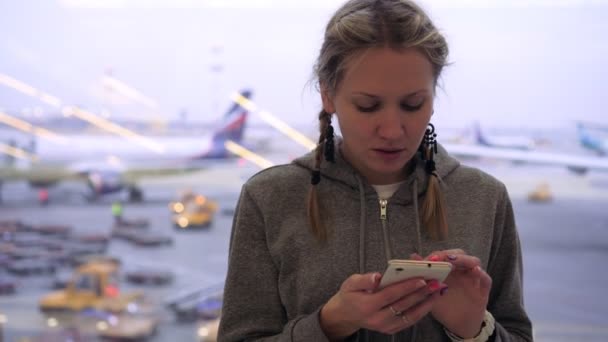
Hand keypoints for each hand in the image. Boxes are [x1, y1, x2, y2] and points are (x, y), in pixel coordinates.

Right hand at [320, 272, 442, 338]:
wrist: (345, 315)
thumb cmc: (350, 295)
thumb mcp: (350, 283)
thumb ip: (364, 280)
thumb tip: (377, 277)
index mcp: (367, 305)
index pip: (391, 295)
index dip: (406, 287)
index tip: (421, 278)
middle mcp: (378, 319)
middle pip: (404, 304)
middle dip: (421, 293)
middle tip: (436, 282)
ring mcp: (385, 326)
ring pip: (410, 315)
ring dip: (426, 303)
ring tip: (438, 291)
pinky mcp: (391, 329)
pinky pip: (410, 320)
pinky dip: (422, 311)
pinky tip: (430, 301)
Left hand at [412, 250, 491, 337]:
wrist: (459, 324)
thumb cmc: (443, 305)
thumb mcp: (430, 292)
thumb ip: (423, 276)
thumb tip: (412, 257)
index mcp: (448, 269)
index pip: (444, 256)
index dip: (438, 255)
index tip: (430, 259)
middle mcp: (461, 270)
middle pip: (460, 254)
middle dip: (450, 255)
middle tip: (442, 258)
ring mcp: (473, 278)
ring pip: (474, 262)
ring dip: (464, 260)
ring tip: (454, 261)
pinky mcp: (483, 289)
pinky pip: (485, 279)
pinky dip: (480, 274)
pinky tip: (475, 271)